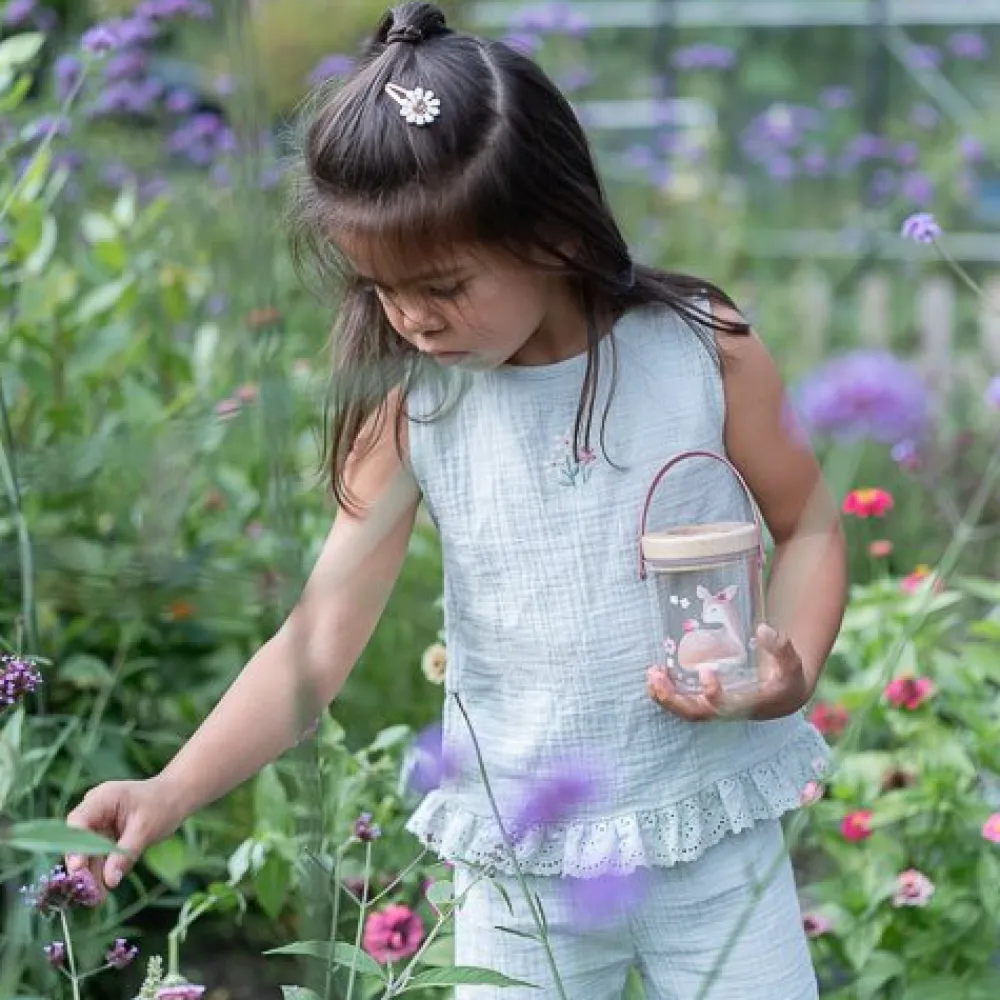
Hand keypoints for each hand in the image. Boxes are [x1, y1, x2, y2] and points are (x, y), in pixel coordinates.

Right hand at [65, 776, 184, 898]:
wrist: (176, 798)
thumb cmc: (162, 806)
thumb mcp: (145, 829)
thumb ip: (125, 853)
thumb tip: (109, 881)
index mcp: (102, 799)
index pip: (78, 822)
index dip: (75, 846)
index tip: (77, 869)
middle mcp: (94, 811)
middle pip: (78, 841)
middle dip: (82, 867)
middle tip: (86, 892)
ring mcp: (98, 824)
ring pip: (86, 853)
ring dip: (90, 875)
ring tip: (96, 899)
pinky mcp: (104, 836)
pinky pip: (97, 856)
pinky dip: (100, 872)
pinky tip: (101, 892)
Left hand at [647, 623, 811, 721]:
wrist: (782, 696)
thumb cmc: (785, 678)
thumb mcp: (791, 663)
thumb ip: (782, 647)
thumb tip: (764, 629)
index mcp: (747, 704)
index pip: (725, 706)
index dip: (713, 694)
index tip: (706, 672)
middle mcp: (726, 710)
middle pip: (695, 713)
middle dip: (673, 699)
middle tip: (657, 676)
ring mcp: (714, 708)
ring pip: (684, 710)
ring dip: (664, 695)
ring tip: (651, 674)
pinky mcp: (706, 701)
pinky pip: (682, 702)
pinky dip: (666, 692)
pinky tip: (655, 674)